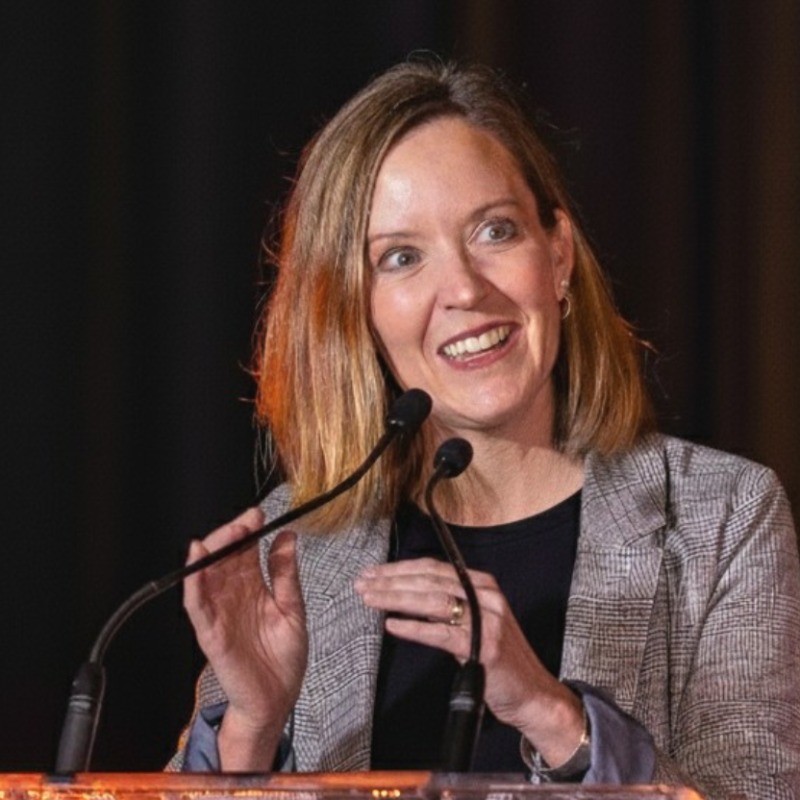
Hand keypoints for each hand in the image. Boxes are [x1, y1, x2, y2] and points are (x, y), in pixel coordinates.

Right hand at [184, 508, 307, 768]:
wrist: (277, 699)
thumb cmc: (284, 658)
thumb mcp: (292, 609)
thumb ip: (286, 574)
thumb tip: (287, 536)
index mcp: (254, 587)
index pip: (245, 551)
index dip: (249, 531)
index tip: (258, 514)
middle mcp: (233, 595)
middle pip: (224, 557)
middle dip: (231, 536)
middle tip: (245, 522)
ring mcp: (219, 612)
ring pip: (207, 574)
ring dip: (214, 552)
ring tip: (226, 534)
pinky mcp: (210, 632)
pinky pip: (197, 605)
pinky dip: (194, 582)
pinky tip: (196, 562)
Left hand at [354, 557, 582, 766]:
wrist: (533, 694)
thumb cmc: (499, 660)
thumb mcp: (476, 621)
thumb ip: (448, 605)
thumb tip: (406, 594)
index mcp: (482, 584)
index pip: (433, 568)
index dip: (399, 569)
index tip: (373, 573)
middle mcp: (485, 595)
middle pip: (428, 581)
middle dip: (391, 581)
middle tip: (362, 584)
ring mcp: (486, 619)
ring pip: (431, 601)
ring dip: (395, 598)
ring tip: (370, 599)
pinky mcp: (484, 646)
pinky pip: (440, 633)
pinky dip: (414, 628)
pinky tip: (392, 626)